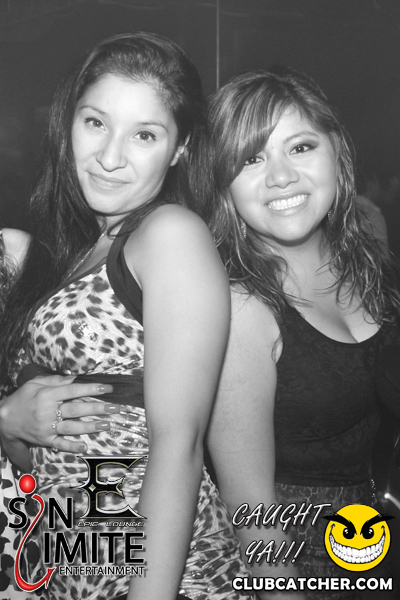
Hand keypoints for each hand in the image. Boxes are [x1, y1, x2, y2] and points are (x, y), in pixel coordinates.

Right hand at [0, 374, 117, 452]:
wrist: (5, 419)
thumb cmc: (23, 397)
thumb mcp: (36, 383)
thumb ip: (55, 379)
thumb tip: (75, 377)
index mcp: (47, 395)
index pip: (73, 390)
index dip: (92, 388)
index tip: (108, 388)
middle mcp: (48, 411)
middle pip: (77, 409)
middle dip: (98, 408)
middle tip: (115, 407)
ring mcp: (47, 427)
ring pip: (72, 427)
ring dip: (91, 426)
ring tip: (107, 424)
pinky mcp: (45, 440)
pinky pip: (60, 444)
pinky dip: (72, 446)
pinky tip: (85, 446)